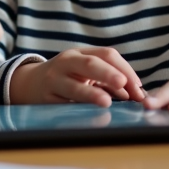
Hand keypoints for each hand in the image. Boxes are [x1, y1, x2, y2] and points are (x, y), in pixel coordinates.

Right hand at [10, 47, 146, 106]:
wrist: (30, 83)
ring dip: (91, 94)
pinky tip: (88, 115)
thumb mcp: (84, 72)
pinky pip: (63, 104)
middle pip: (90, 64)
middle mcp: (66, 62)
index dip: (125, 69)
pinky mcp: (46, 98)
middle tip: (123, 84)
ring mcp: (54, 80)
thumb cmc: (66, 77)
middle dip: (108, 74)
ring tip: (106, 102)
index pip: (106, 55)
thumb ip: (108, 81)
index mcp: (80, 53)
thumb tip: (135, 94)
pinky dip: (77, 109)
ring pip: (74, 86)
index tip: (138, 88)